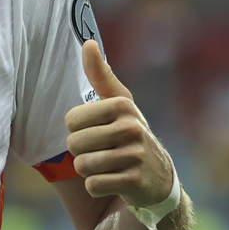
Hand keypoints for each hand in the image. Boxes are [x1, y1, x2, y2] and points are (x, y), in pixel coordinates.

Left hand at [65, 40, 175, 208]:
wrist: (157, 178)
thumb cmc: (127, 133)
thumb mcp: (118, 103)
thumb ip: (100, 75)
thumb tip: (88, 42)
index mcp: (122, 105)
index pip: (70, 120)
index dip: (77, 129)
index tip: (96, 129)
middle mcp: (132, 128)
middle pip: (74, 144)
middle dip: (81, 152)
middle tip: (102, 151)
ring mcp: (136, 156)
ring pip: (82, 166)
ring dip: (88, 170)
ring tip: (107, 166)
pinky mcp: (136, 183)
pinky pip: (93, 185)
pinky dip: (96, 186)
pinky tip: (113, 181)